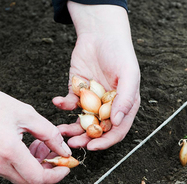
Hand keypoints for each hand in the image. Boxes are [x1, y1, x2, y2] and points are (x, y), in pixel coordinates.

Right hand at [0, 64, 71, 183]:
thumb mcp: (26, 114)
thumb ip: (49, 134)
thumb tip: (64, 150)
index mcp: (9, 151)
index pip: (38, 178)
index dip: (56, 175)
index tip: (66, 167)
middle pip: (29, 181)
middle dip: (47, 170)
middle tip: (53, 152)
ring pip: (19, 176)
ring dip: (34, 165)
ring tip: (39, 144)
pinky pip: (8, 170)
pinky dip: (21, 163)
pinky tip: (25, 145)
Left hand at [53, 2, 139, 150]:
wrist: (100, 34)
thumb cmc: (119, 53)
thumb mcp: (129, 74)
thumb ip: (126, 99)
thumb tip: (117, 122)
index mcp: (123, 106)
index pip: (116, 130)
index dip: (105, 141)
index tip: (92, 146)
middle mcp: (107, 106)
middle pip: (97, 129)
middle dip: (85, 138)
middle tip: (72, 143)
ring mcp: (91, 100)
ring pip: (81, 121)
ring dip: (71, 127)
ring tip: (60, 130)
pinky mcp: (77, 91)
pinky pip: (69, 104)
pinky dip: (63, 105)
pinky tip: (58, 101)